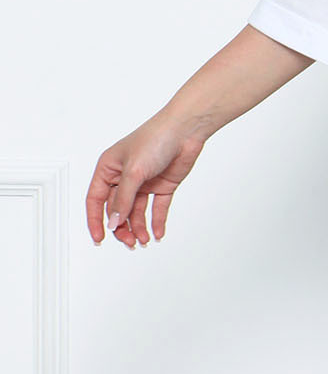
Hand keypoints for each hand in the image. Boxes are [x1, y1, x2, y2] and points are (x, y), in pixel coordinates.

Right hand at [86, 112, 206, 248]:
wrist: (186, 131)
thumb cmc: (155, 139)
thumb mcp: (134, 172)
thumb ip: (123, 199)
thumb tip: (114, 222)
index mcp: (109, 168)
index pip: (96, 199)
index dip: (96, 220)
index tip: (99, 239)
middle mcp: (124, 176)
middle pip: (117, 209)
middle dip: (121, 227)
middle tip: (129, 242)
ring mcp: (143, 182)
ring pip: (136, 212)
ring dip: (138, 227)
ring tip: (143, 240)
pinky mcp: (162, 185)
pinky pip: (156, 208)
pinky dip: (156, 222)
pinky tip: (157, 234)